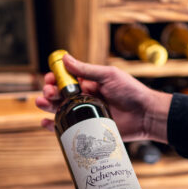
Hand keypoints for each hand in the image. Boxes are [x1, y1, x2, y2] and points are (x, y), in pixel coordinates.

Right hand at [35, 54, 171, 142]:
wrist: (146, 114)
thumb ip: (86, 70)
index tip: (49, 78)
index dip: (56, 78)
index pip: (67, 80)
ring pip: (61, 111)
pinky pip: (69, 128)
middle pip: (60, 96)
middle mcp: (85, 99)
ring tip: (41, 103)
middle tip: (48, 92)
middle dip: (49, 92)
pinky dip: (55, 126)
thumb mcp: (108, 76)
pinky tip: (46, 122)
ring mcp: (86, 115)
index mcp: (89, 84)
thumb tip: (65, 58)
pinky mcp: (89, 129)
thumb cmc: (131, 92)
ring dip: (48, 106)